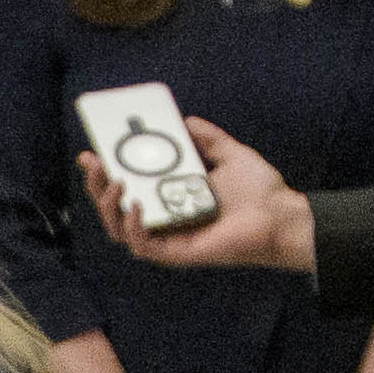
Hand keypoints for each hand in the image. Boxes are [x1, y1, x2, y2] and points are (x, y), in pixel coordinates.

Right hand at [100, 117, 314, 278]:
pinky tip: (136, 206)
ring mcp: (168, 237)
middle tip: (93, 162)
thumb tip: (186, 120)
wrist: (281, 214)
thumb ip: (207, 137)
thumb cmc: (259, 191)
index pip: (127, 187)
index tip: (92, 152)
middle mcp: (164, 218)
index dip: (104, 173)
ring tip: (114, 183)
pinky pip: (143, 246)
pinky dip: (134, 228)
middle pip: (114, 208)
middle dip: (96, 186)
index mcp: (169, 196)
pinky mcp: (177, 253)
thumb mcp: (229, 153)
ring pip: (120, 229)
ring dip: (108, 206)